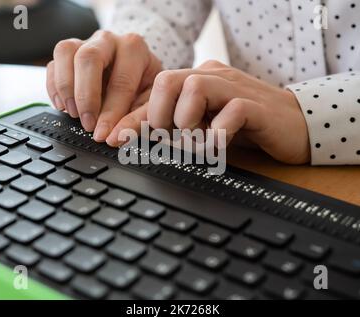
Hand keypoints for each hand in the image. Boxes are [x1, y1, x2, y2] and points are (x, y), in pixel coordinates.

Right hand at [46, 30, 161, 140]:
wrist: (138, 73)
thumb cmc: (144, 87)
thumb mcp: (150, 105)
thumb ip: (137, 121)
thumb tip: (115, 137)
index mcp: (135, 50)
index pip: (120, 81)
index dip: (110, 112)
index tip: (103, 134)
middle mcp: (109, 41)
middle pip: (88, 58)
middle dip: (85, 96)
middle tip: (87, 123)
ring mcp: (86, 43)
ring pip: (65, 53)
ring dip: (66, 88)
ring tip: (74, 114)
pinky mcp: (69, 53)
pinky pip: (53, 63)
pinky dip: (54, 87)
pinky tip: (63, 106)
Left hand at [112, 60, 309, 163]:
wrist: (295, 124)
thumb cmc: (246, 126)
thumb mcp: (206, 125)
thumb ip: (178, 127)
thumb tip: (142, 137)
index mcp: (197, 80)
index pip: (155, 92)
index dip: (132, 117)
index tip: (114, 139)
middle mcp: (212, 78)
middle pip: (167, 80)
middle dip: (157, 115)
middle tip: (168, 137)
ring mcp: (234, 89)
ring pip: (194, 88)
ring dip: (186, 122)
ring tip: (196, 140)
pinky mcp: (256, 106)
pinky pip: (231, 111)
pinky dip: (218, 134)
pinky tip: (219, 145)